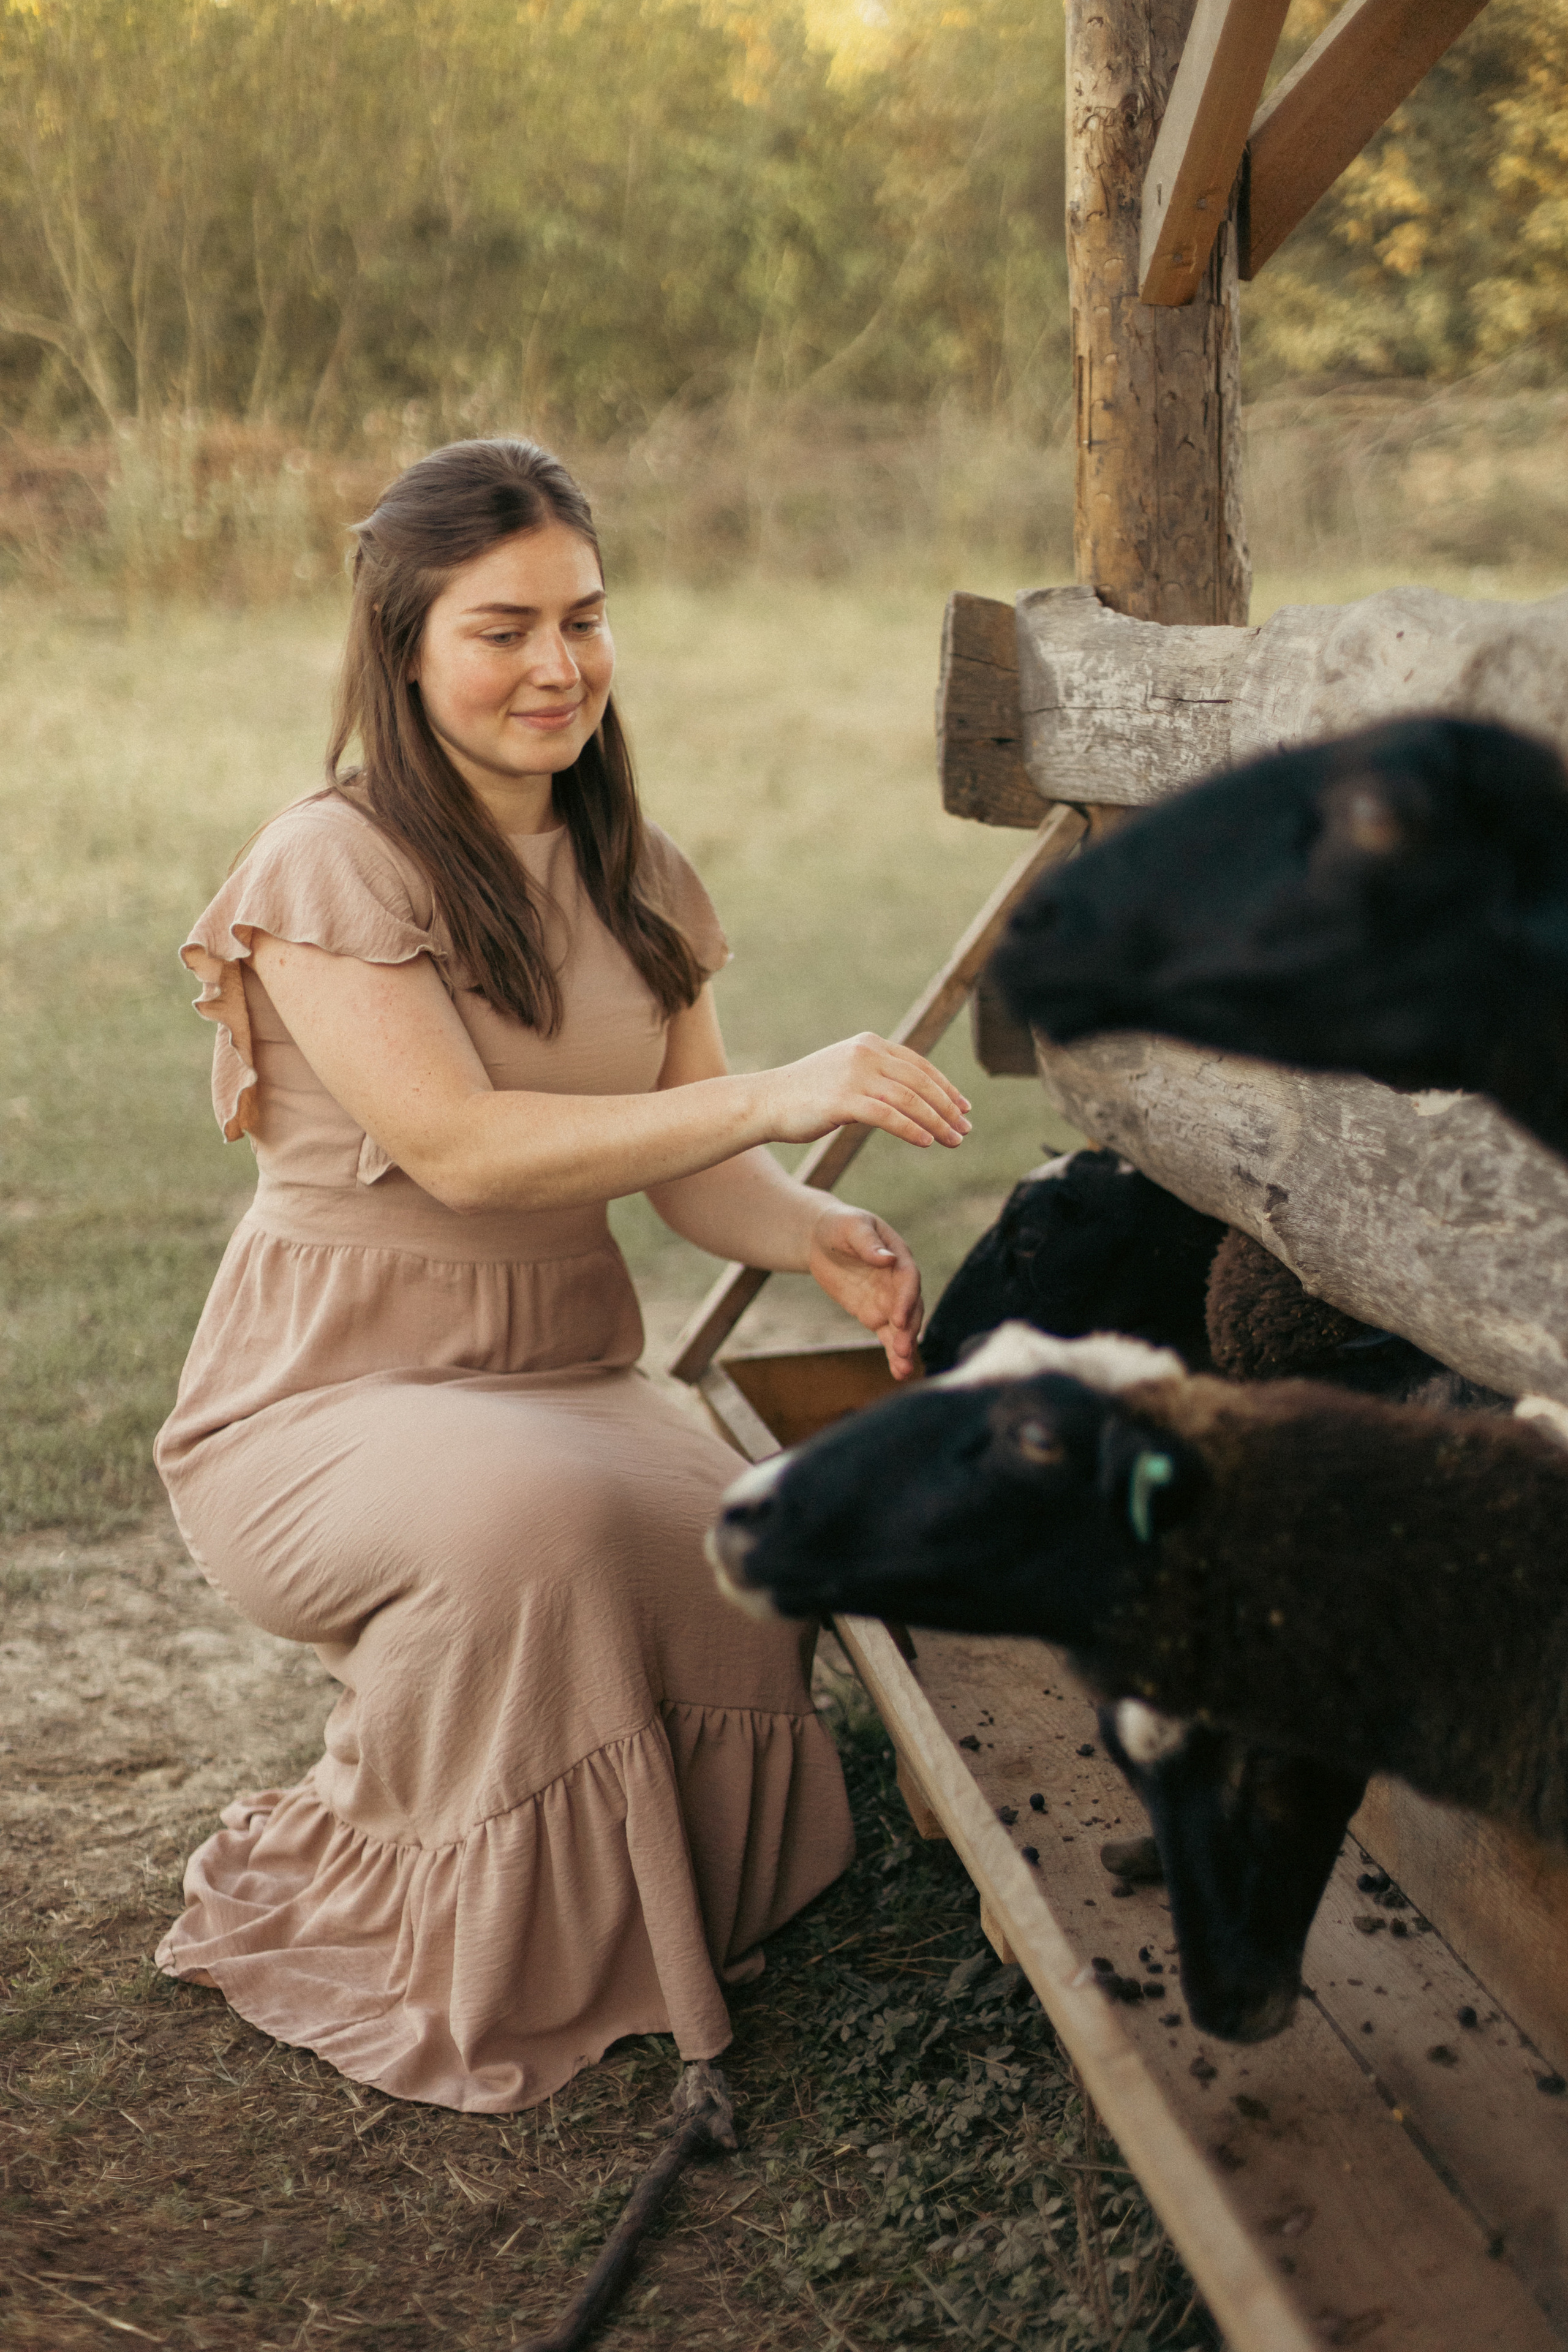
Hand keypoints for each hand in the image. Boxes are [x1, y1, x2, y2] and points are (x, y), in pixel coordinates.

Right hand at [758, 1033, 969, 1151]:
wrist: (766, 1101)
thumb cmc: (806, 1094)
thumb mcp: (845, 1072)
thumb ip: (875, 1075)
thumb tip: (908, 1093)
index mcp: (869, 1044)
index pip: (920, 1065)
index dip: (946, 1087)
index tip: (964, 1106)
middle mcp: (865, 1054)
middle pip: (920, 1083)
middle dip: (948, 1108)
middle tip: (966, 1128)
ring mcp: (854, 1075)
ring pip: (910, 1100)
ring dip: (937, 1122)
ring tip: (954, 1140)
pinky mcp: (843, 1100)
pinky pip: (889, 1116)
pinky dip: (912, 1129)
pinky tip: (927, 1141)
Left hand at [808, 1204, 923, 1380]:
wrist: (821, 1238)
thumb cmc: (839, 1225)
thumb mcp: (850, 1226)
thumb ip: (868, 1243)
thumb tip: (887, 1259)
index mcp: (898, 1256)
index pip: (909, 1279)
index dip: (906, 1299)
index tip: (899, 1319)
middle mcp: (898, 1281)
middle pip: (911, 1307)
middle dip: (908, 1330)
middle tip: (902, 1350)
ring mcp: (888, 1300)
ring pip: (902, 1327)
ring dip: (905, 1348)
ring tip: (904, 1370)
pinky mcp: (875, 1314)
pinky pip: (887, 1336)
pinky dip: (892, 1353)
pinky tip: (898, 1372)